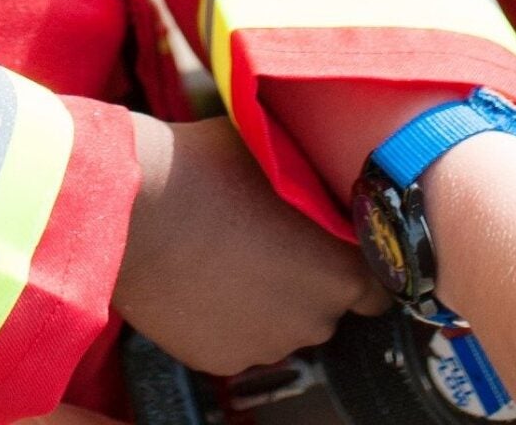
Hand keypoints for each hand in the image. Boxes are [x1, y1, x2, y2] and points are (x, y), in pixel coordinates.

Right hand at [111, 114, 386, 373]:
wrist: (137, 210)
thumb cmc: (211, 169)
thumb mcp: (283, 156)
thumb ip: (318, 182)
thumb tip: (332, 173)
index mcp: (339, 271)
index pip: (379, 287)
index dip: (361, 261)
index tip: (341, 242)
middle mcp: (312, 319)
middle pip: (330, 304)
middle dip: (312, 275)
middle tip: (280, 235)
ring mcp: (265, 345)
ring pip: (285, 322)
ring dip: (273, 296)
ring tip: (238, 250)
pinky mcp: (221, 360)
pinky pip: (242, 337)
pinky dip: (233, 314)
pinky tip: (210, 274)